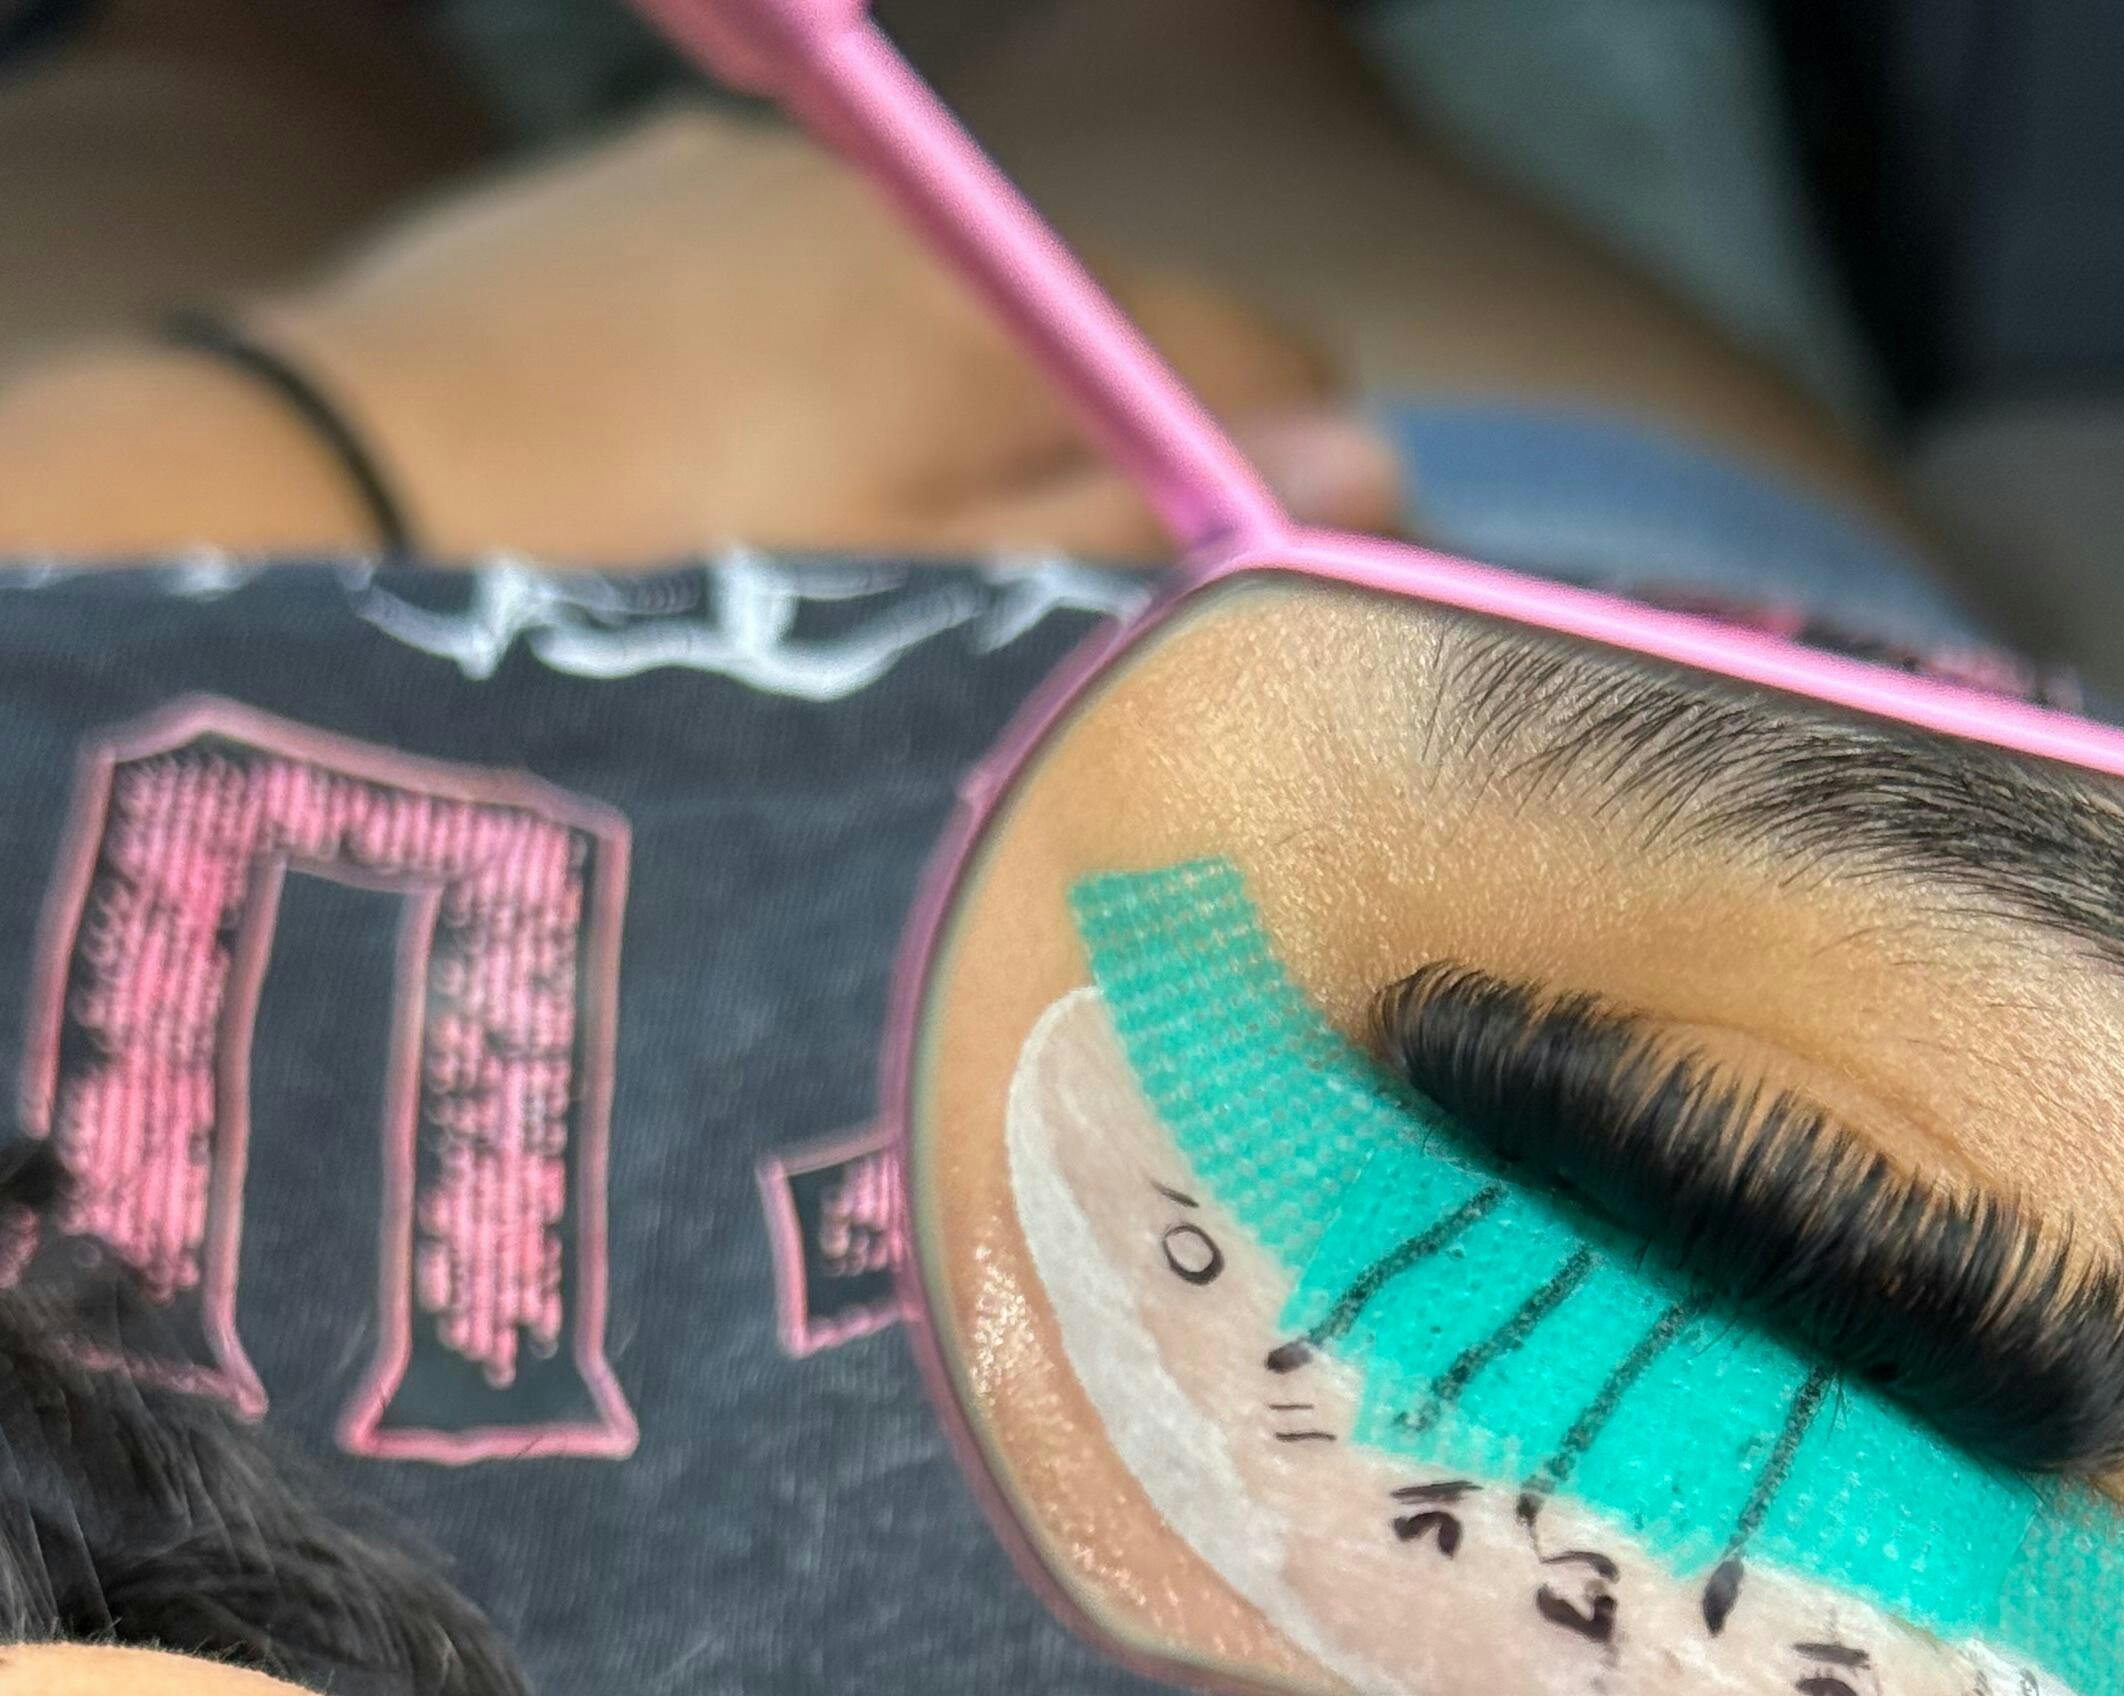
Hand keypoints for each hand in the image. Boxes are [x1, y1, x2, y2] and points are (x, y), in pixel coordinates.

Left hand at [250, 98, 1403, 561]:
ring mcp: (756, 186)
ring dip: (957, 434)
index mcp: (992, 312)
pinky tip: (730, 494)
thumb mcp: (915, 612)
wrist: (318, 502)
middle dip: (1110, 473)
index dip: (1292, 496)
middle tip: (1028, 642)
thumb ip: (1136, 532)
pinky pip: (797, 288)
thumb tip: (1367, 470)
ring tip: (853, 585)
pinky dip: (817, 383)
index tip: (1250, 621)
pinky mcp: (637, 197)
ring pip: (945, 322)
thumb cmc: (635, 601)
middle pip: (1103, 341)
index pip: (1262, 357)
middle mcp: (897, 209)